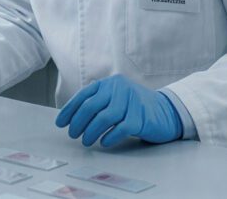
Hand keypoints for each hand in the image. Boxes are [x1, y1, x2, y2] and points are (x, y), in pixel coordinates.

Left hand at [55, 74, 182, 146]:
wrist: (166, 111)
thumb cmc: (134, 108)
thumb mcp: (115, 99)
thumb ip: (98, 103)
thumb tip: (71, 118)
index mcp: (110, 83)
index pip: (84, 95)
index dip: (70, 110)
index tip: (61, 123)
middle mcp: (120, 88)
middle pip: (91, 106)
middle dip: (78, 122)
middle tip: (73, 135)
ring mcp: (132, 101)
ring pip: (104, 118)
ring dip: (91, 131)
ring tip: (86, 141)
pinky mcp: (141, 117)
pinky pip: (121, 128)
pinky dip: (109, 136)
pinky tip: (104, 142)